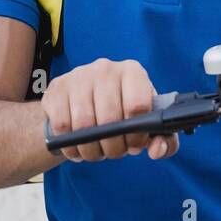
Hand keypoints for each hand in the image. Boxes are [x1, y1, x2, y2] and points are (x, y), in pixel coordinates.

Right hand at [43, 58, 179, 162]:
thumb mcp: (147, 125)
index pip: (137, 106)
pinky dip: (70, 145)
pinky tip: (78, 146)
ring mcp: (78, 77)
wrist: (83, 101)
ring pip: (84, 125)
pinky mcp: (56, 89)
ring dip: (91, 149)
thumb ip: (164, 140)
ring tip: (97, 151)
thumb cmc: (122, 113)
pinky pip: (62, 126)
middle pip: (109, 119)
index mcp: (132, 72)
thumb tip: (157, 149)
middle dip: (114, 146)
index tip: (134, 144)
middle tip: (114, 152)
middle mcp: (105, 68)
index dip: (137, 134)